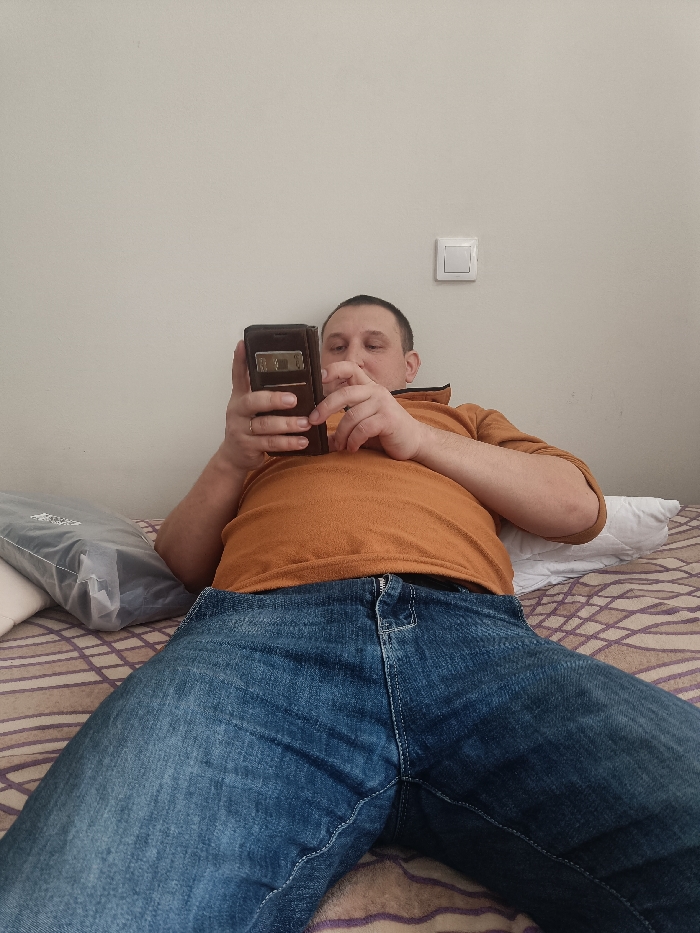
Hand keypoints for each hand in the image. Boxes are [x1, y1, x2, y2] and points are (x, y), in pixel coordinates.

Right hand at [220, 341, 310, 471]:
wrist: (234, 456)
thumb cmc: (249, 427)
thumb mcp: (252, 408)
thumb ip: (265, 392)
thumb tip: (296, 377)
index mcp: (240, 397)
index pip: (238, 375)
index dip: (239, 360)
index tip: (243, 344)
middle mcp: (237, 411)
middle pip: (252, 402)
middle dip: (273, 400)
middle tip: (293, 399)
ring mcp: (240, 429)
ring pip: (265, 426)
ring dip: (287, 424)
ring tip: (305, 423)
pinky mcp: (247, 446)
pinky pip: (270, 444)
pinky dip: (288, 443)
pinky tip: (302, 441)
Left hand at [308, 361, 425, 460]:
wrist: (414, 441)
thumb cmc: (386, 431)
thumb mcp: (362, 422)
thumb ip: (344, 423)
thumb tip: (320, 434)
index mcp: (368, 387)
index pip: (350, 368)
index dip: (333, 369)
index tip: (319, 378)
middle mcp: (376, 391)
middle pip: (344, 393)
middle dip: (324, 408)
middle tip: (313, 421)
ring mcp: (383, 404)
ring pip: (351, 416)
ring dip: (341, 434)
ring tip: (340, 445)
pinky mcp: (388, 419)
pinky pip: (362, 429)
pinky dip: (353, 441)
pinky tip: (353, 448)